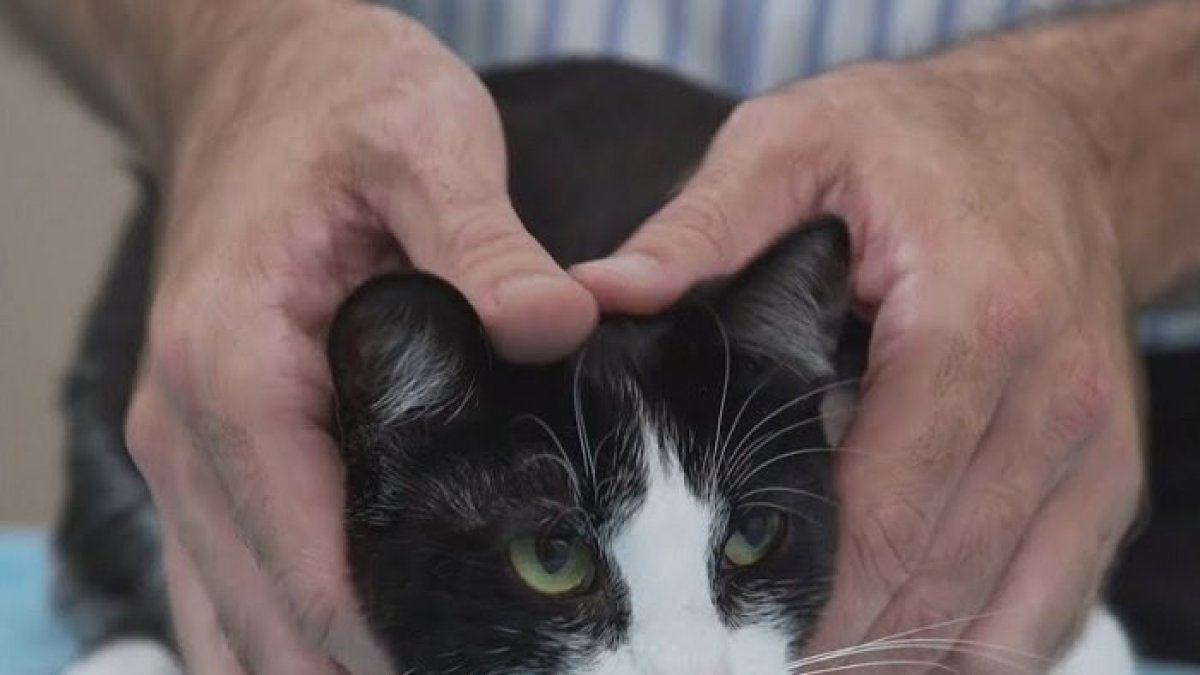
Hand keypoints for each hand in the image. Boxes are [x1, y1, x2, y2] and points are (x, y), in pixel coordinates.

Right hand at [124, 4, 595, 672]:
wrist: (262, 77)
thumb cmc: (338, 104)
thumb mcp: (424, 142)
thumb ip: (484, 242)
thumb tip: (560, 326)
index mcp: (233, 368)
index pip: (310, 567)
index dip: (400, 644)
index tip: (500, 662)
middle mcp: (186, 429)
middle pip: (266, 623)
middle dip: (370, 671)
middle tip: (495, 669)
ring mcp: (187, 448)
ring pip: (233, 621)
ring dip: (322, 666)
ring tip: (445, 666)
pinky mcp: (208, 446)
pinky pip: (228, 580)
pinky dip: (287, 631)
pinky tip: (368, 645)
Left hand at [573, 46, 1143, 670]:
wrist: (1056, 137)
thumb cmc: (917, 143)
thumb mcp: (796, 145)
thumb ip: (704, 226)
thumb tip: (600, 298)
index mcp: (975, 325)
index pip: (884, 515)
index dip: (801, 600)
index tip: (722, 639)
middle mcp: (1054, 402)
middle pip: (938, 582)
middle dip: (839, 644)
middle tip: (740, 661)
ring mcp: (1093, 450)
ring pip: (1005, 619)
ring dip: (905, 657)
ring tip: (809, 664)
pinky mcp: (1106, 477)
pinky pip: (1053, 606)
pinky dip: (976, 645)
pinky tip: (898, 647)